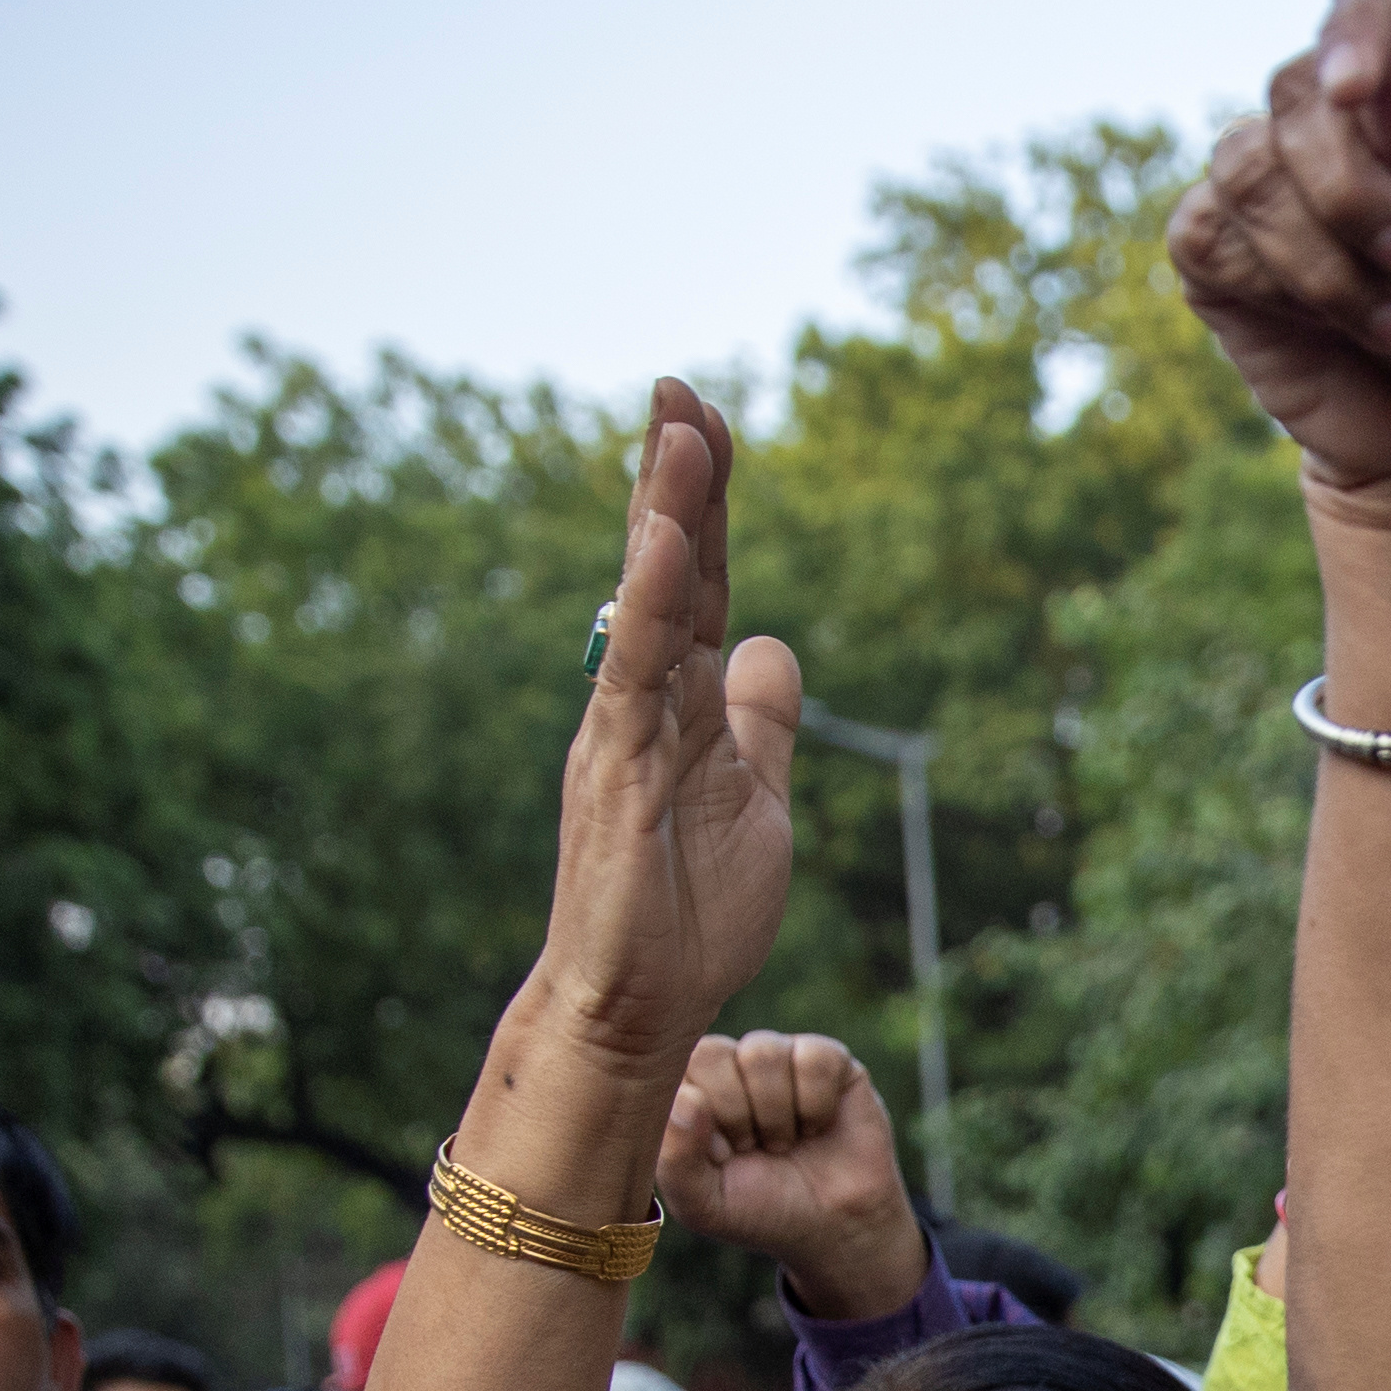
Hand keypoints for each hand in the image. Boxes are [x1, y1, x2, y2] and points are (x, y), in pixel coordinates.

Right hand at [515, 381, 803, 1069]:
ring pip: (647, 605)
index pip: (700, 582)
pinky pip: (634, 675)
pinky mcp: (615, 770)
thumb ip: (761, 720)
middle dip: (677, 481)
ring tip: (676, 431)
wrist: (645, 1001)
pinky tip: (661, 545)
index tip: (712, 422)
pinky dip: (649, 609)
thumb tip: (775, 647)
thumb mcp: (756, 795)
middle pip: (668, 572)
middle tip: (681, 390)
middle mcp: (645, 698)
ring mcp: (625, 728)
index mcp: (684, 700)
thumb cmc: (689, 909)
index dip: (708, 504)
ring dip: (664, 517)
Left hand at [664, 1032, 927, 1321]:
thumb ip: (675, 1156)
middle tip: (753, 1148)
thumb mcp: (702, 1203)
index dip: (698, 1117)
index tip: (719, 1156)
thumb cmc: (760, 1210)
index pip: (672, 1070)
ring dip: (776, 1113)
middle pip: (712, 1053)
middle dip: (735, 1114)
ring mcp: (778, 1057)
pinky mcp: (827, 1059)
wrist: (835, 1224)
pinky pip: (814, 1059)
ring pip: (762, 1052)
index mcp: (690, 1090)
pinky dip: (816, 1104)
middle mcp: (729, 1065)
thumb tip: (687, 1097)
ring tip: (784, 1141)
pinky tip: (818, 1126)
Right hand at [1170, 0, 1390, 516]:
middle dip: (1353, 190)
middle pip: (1299, 88)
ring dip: (1326, 259)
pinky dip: (1283, 290)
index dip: (1355, 34)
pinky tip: (1342, 329)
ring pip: (1248, 163)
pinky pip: (1212, 231)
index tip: (1356, 91)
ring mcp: (1276, 184)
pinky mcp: (1224, 250)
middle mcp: (1350, 124)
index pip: (1374, 5)